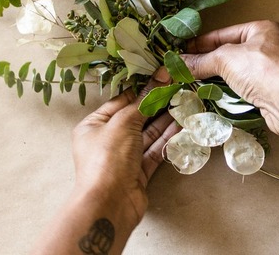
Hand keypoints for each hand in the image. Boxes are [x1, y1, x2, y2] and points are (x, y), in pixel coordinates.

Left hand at [70, 76, 179, 227]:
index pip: (120, 101)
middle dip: (157, 104)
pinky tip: (182, 125)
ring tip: (185, 103)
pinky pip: (154, 150)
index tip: (163, 77)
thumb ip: (145, 100)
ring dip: (165, 120)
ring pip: (147, 134)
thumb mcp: (124, 122)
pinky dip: (167, 139)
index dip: (142, 89)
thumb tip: (162, 74)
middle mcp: (107, 140)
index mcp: (93, 125)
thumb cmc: (108, 157)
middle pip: (136, 117)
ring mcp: (124, 157)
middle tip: (179, 89)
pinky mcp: (138, 172)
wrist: (109, 204)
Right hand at [183, 20, 278, 134]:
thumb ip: (202, 61)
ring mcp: (270, 69)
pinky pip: (244, 88)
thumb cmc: (261, 69)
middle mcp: (268, 46)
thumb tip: (178, 62)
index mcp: (261, 29)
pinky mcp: (270, 90)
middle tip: (185, 69)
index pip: (224, 33)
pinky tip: (215, 96)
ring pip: (236, 72)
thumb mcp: (226, 59)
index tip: (182, 51)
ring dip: (218, 78)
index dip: (201, 43)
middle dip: (209, 62)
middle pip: (230, 53)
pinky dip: (230, 91)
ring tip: (194, 83)